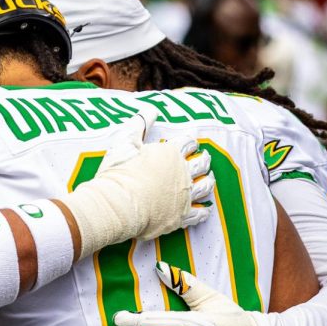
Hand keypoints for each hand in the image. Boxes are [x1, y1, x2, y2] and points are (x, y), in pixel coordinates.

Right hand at [97, 108, 214, 239]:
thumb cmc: (119, 173)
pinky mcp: (181, 217)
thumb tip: (151, 109)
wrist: (117, 205)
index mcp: (171, 153)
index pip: (187, 143)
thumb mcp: (125, 142)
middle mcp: (183, 173)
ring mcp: (184, 196)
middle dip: (204, 159)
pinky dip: (204, 211)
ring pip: (204, 187)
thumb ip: (140, 124)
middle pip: (201, 163)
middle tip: (205, 158)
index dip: (190, 141)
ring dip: (208, 182)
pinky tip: (205, 209)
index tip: (191, 142)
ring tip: (209, 179)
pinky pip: (199, 214)